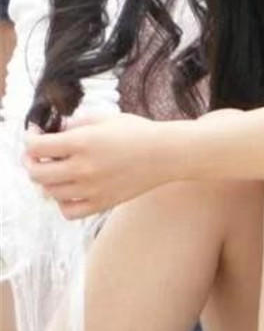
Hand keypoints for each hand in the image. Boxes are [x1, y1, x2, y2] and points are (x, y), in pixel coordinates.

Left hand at [24, 113, 169, 218]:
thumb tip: (56, 133)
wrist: (167, 155)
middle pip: (37, 173)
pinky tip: (70, 191)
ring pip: (50, 192)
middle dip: (32, 162)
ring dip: (47, 181)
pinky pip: (69, 212)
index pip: (36, 146)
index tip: (35, 136)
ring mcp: (92, 189)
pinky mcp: (103, 203)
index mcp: (82, 142)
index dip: (29, 140)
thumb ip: (76, 124)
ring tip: (58, 171)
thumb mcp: (105, 118)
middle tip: (39, 156)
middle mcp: (83, 168)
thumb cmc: (139, 133)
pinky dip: (63, 203)